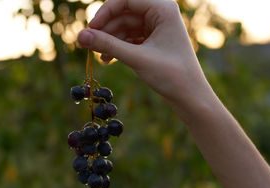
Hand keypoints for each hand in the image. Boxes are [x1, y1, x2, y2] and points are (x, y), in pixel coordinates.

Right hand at [78, 0, 211, 110]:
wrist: (190, 97)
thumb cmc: (171, 75)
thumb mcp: (136, 58)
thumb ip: (107, 45)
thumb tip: (80, 36)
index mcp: (163, 8)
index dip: (105, 12)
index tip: (90, 29)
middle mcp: (160, 14)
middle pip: (123, 13)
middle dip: (105, 29)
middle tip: (87, 45)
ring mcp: (156, 28)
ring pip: (124, 27)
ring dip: (110, 40)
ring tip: (98, 57)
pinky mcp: (152, 41)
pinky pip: (129, 38)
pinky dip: (117, 47)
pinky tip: (107, 59)